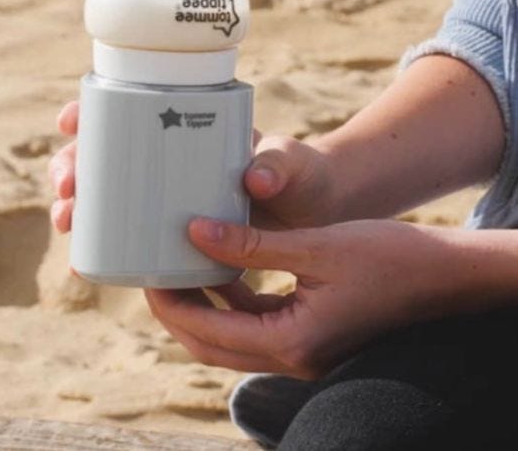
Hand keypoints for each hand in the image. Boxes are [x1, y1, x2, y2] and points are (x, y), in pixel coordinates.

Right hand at [48, 101, 338, 232]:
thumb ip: (281, 164)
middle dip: (72, 166)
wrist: (315, 216)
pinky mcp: (174, 233)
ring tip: (68, 220)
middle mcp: (168, 160)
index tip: (70, 121)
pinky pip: (127, 233)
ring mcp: (168, 197)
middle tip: (67, 186)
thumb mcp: (293, 164)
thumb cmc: (302, 177)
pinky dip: (101, 240)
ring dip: (77, 205)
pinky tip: (85, 257)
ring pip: (106, 195)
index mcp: (187, 128)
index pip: (126, 110)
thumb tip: (256, 179)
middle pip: (103, 155)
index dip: (89, 113)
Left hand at [145, 218, 460, 378]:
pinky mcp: (310, 335)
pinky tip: (222, 270)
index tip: (146, 273)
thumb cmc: (388, 257)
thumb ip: (252, 245)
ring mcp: (303, 350)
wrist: (444, 274)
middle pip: (212, 345)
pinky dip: (232, 303)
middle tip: (153, 272)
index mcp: (293, 342)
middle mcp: (294, 356)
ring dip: (203, 308)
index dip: (170, 304)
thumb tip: (196, 232)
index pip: (208, 332)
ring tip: (178, 268)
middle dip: (178, 311)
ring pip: (232, 337)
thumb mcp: (315, 246)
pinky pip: (256, 324)